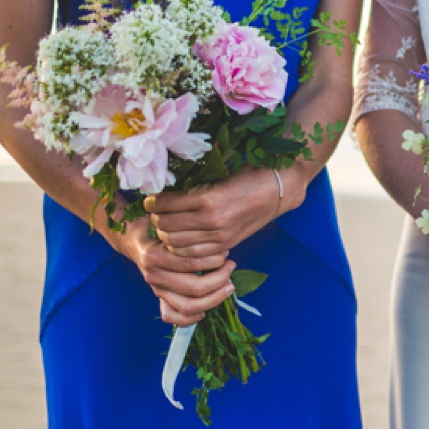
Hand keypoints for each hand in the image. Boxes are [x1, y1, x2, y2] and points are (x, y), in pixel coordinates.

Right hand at [107, 220, 235, 326]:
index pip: (192, 265)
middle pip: (195, 289)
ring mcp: (156, 289)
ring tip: (228, 286)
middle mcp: (154, 276)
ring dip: (214, 299)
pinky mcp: (159, 298)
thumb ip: (188, 235)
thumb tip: (219, 242)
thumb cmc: (158, 229)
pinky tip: (205, 310)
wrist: (136, 239)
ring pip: (188, 307)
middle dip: (220, 280)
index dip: (216, 260)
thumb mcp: (170, 225)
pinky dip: (190, 319)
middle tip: (231, 266)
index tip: (226, 251)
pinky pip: (172, 317)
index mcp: (155, 257)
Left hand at [145, 166, 296, 257]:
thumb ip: (190, 185)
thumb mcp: (216, 174)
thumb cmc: (247, 175)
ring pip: (174, 242)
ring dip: (166, 234)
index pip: (162, 204)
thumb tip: (161, 190)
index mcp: (206, 197)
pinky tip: (181, 238)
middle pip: (165, 225)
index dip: (151, 202)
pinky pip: (192, 254)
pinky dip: (180, 248)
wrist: (278, 190)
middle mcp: (210, 219)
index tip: (151, 198)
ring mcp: (219, 235)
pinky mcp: (226, 245)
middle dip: (156, 218)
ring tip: (167, 225)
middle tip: (156, 212)